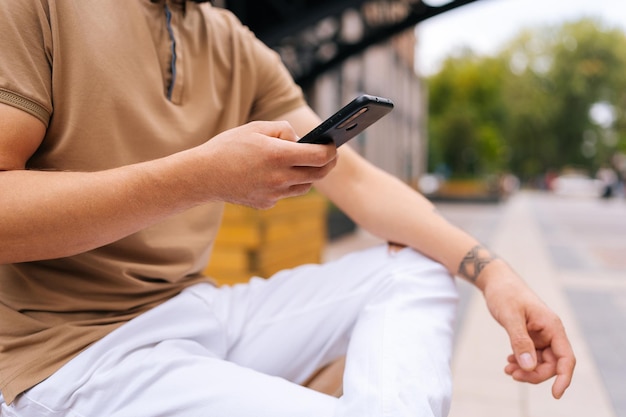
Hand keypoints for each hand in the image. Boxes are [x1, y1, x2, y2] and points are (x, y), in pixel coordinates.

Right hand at [193, 121, 336, 207]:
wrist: (202, 175)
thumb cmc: (228, 147)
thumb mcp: (256, 127)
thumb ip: (283, 130)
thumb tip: (300, 140)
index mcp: (278, 155)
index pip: (319, 156)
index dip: (331, 150)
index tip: (333, 145)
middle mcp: (279, 178)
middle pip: (318, 175)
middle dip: (328, 164)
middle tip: (331, 156)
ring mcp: (274, 194)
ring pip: (304, 186)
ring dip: (309, 175)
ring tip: (306, 163)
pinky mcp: (266, 203)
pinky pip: (285, 193)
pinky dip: (287, 184)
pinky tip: (277, 174)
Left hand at [480, 260, 575, 398]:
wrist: (496, 281)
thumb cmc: (504, 294)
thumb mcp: (510, 317)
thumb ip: (520, 341)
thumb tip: (529, 366)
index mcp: (552, 326)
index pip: (566, 358)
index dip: (564, 378)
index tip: (555, 394)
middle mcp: (550, 332)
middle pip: (552, 364)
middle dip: (534, 374)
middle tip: (511, 373)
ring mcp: (541, 334)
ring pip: (540, 362)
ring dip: (526, 369)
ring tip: (507, 369)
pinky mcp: (531, 335)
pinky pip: (531, 355)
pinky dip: (521, 362)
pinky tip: (508, 362)